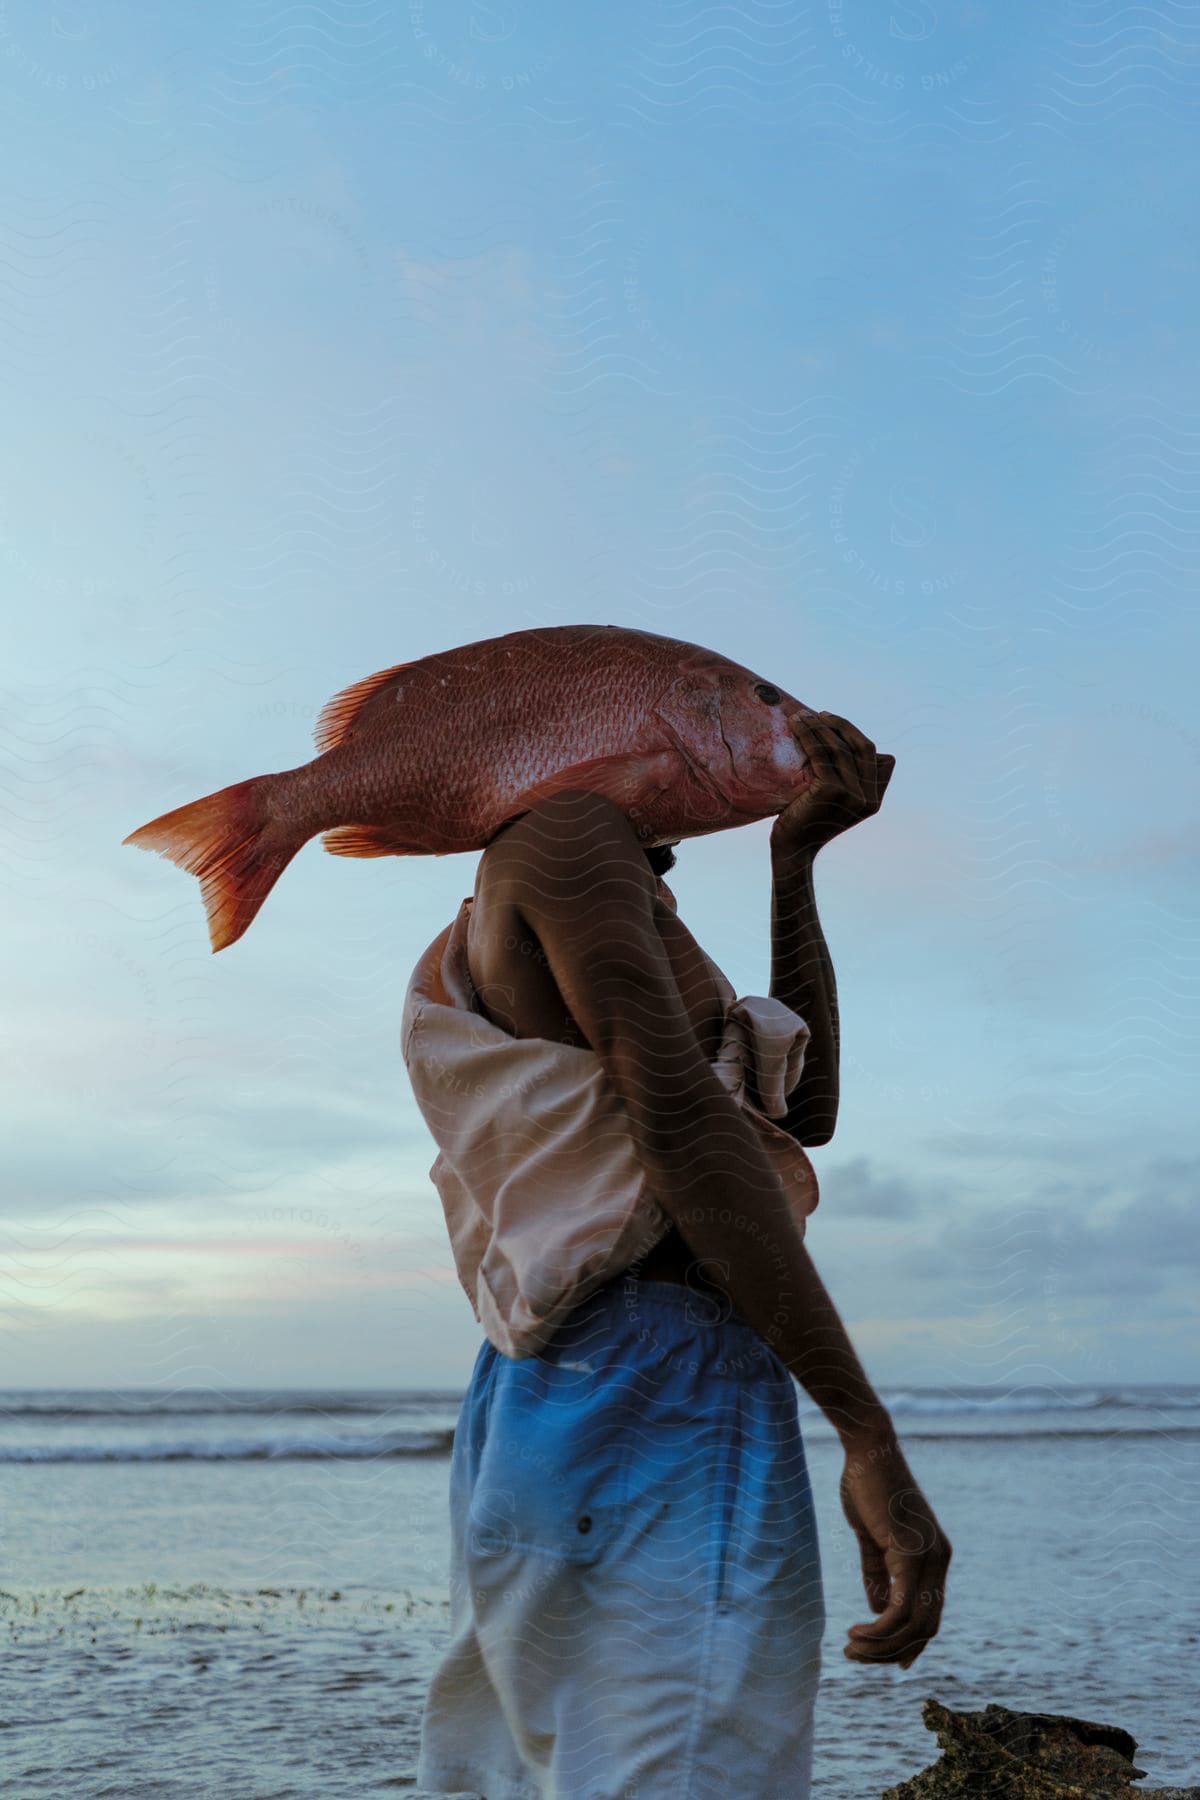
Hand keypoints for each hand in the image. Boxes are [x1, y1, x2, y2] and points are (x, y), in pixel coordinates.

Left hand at [771, 711, 894, 854]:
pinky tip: (794, 726)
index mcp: (875, 798)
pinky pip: (820, 754)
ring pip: (839, 748)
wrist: (792, 848)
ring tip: (800, 716)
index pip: (875, 755)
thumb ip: (847, 777)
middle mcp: (870, 798)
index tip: (830, 722)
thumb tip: (842, 741)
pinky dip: (807, 735)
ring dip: (819, 726)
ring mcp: (853, 795)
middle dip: (839, 725)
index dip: (854, 734)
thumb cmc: (807, 819)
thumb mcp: (836, 798)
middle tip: (817, 714)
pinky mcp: (831, 791)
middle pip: (861, 747)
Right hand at [839, 1430, 951, 1667]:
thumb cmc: (866, 1486)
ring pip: (913, 1626)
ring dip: (880, 1647)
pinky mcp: (911, 1553)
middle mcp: (939, 1560)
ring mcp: (929, 1557)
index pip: (930, 1616)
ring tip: (850, 1648)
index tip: (885, 1663)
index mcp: (934, 1557)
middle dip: (891, 1653)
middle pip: (926, 1629)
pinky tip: (856, 1631)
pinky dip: (880, 1629)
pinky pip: (901, 1609)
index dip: (909, 1646)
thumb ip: (877, 1572)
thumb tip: (877, 1608)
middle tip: (856, 1656)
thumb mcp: (872, 1538)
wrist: (867, 1449)